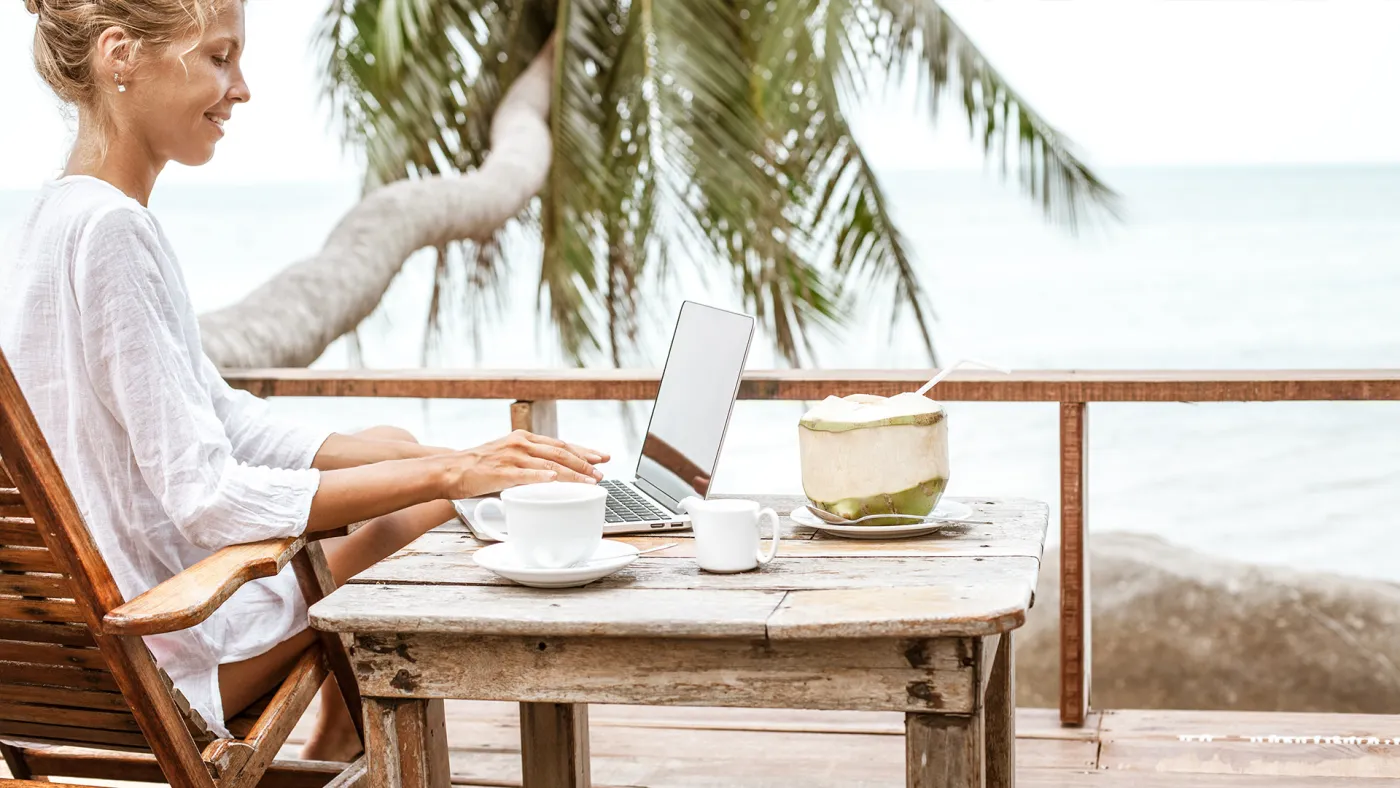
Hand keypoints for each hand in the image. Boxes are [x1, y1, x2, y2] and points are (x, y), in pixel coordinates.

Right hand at [438, 430, 609, 498]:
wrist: (449, 469)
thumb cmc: (480, 467)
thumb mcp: (509, 457)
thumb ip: (530, 462)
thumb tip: (555, 475)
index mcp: (524, 438)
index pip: (561, 443)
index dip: (584, 450)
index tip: (602, 457)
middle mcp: (521, 443)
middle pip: (561, 452)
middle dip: (585, 463)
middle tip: (602, 473)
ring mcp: (511, 456)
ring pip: (549, 464)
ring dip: (572, 473)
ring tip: (589, 482)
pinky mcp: (500, 471)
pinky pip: (525, 474)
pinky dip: (541, 477)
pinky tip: (555, 480)